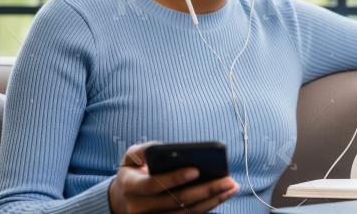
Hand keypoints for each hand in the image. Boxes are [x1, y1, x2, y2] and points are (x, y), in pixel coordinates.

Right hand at [108, 141, 239, 212]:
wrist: (124, 198)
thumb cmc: (134, 170)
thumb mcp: (132, 156)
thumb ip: (144, 150)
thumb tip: (166, 149)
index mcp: (130, 186)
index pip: (153, 185)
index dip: (174, 179)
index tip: (196, 170)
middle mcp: (140, 208)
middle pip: (176, 201)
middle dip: (204, 190)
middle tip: (227, 180)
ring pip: (186, 212)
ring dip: (212, 200)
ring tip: (231, 187)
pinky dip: (208, 207)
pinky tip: (223, 195)